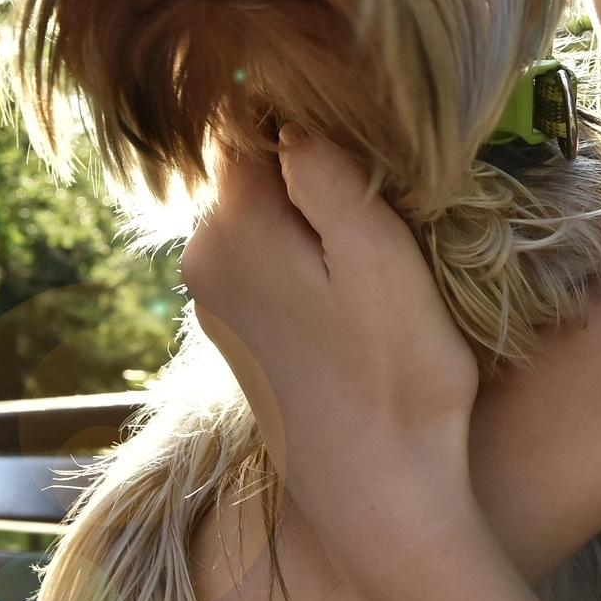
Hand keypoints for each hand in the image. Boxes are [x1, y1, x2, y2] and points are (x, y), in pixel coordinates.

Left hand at [181, 129, 481, 559]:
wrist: (383, 500)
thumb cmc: (398, 377)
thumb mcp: (380, 259)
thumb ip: (328, 174)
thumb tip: (291, 109)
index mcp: (230, 224)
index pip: (247, 112)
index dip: (309, 101)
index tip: (369, 123)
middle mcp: (201, 253)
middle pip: (249, 158)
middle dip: (308, 151)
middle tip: (386, 180)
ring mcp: (212, 297)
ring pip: (258, 206)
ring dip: (309, 203)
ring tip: (374, 234)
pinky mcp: (235, 331)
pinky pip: (262, 253)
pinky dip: (302, 247)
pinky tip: (349, 279)